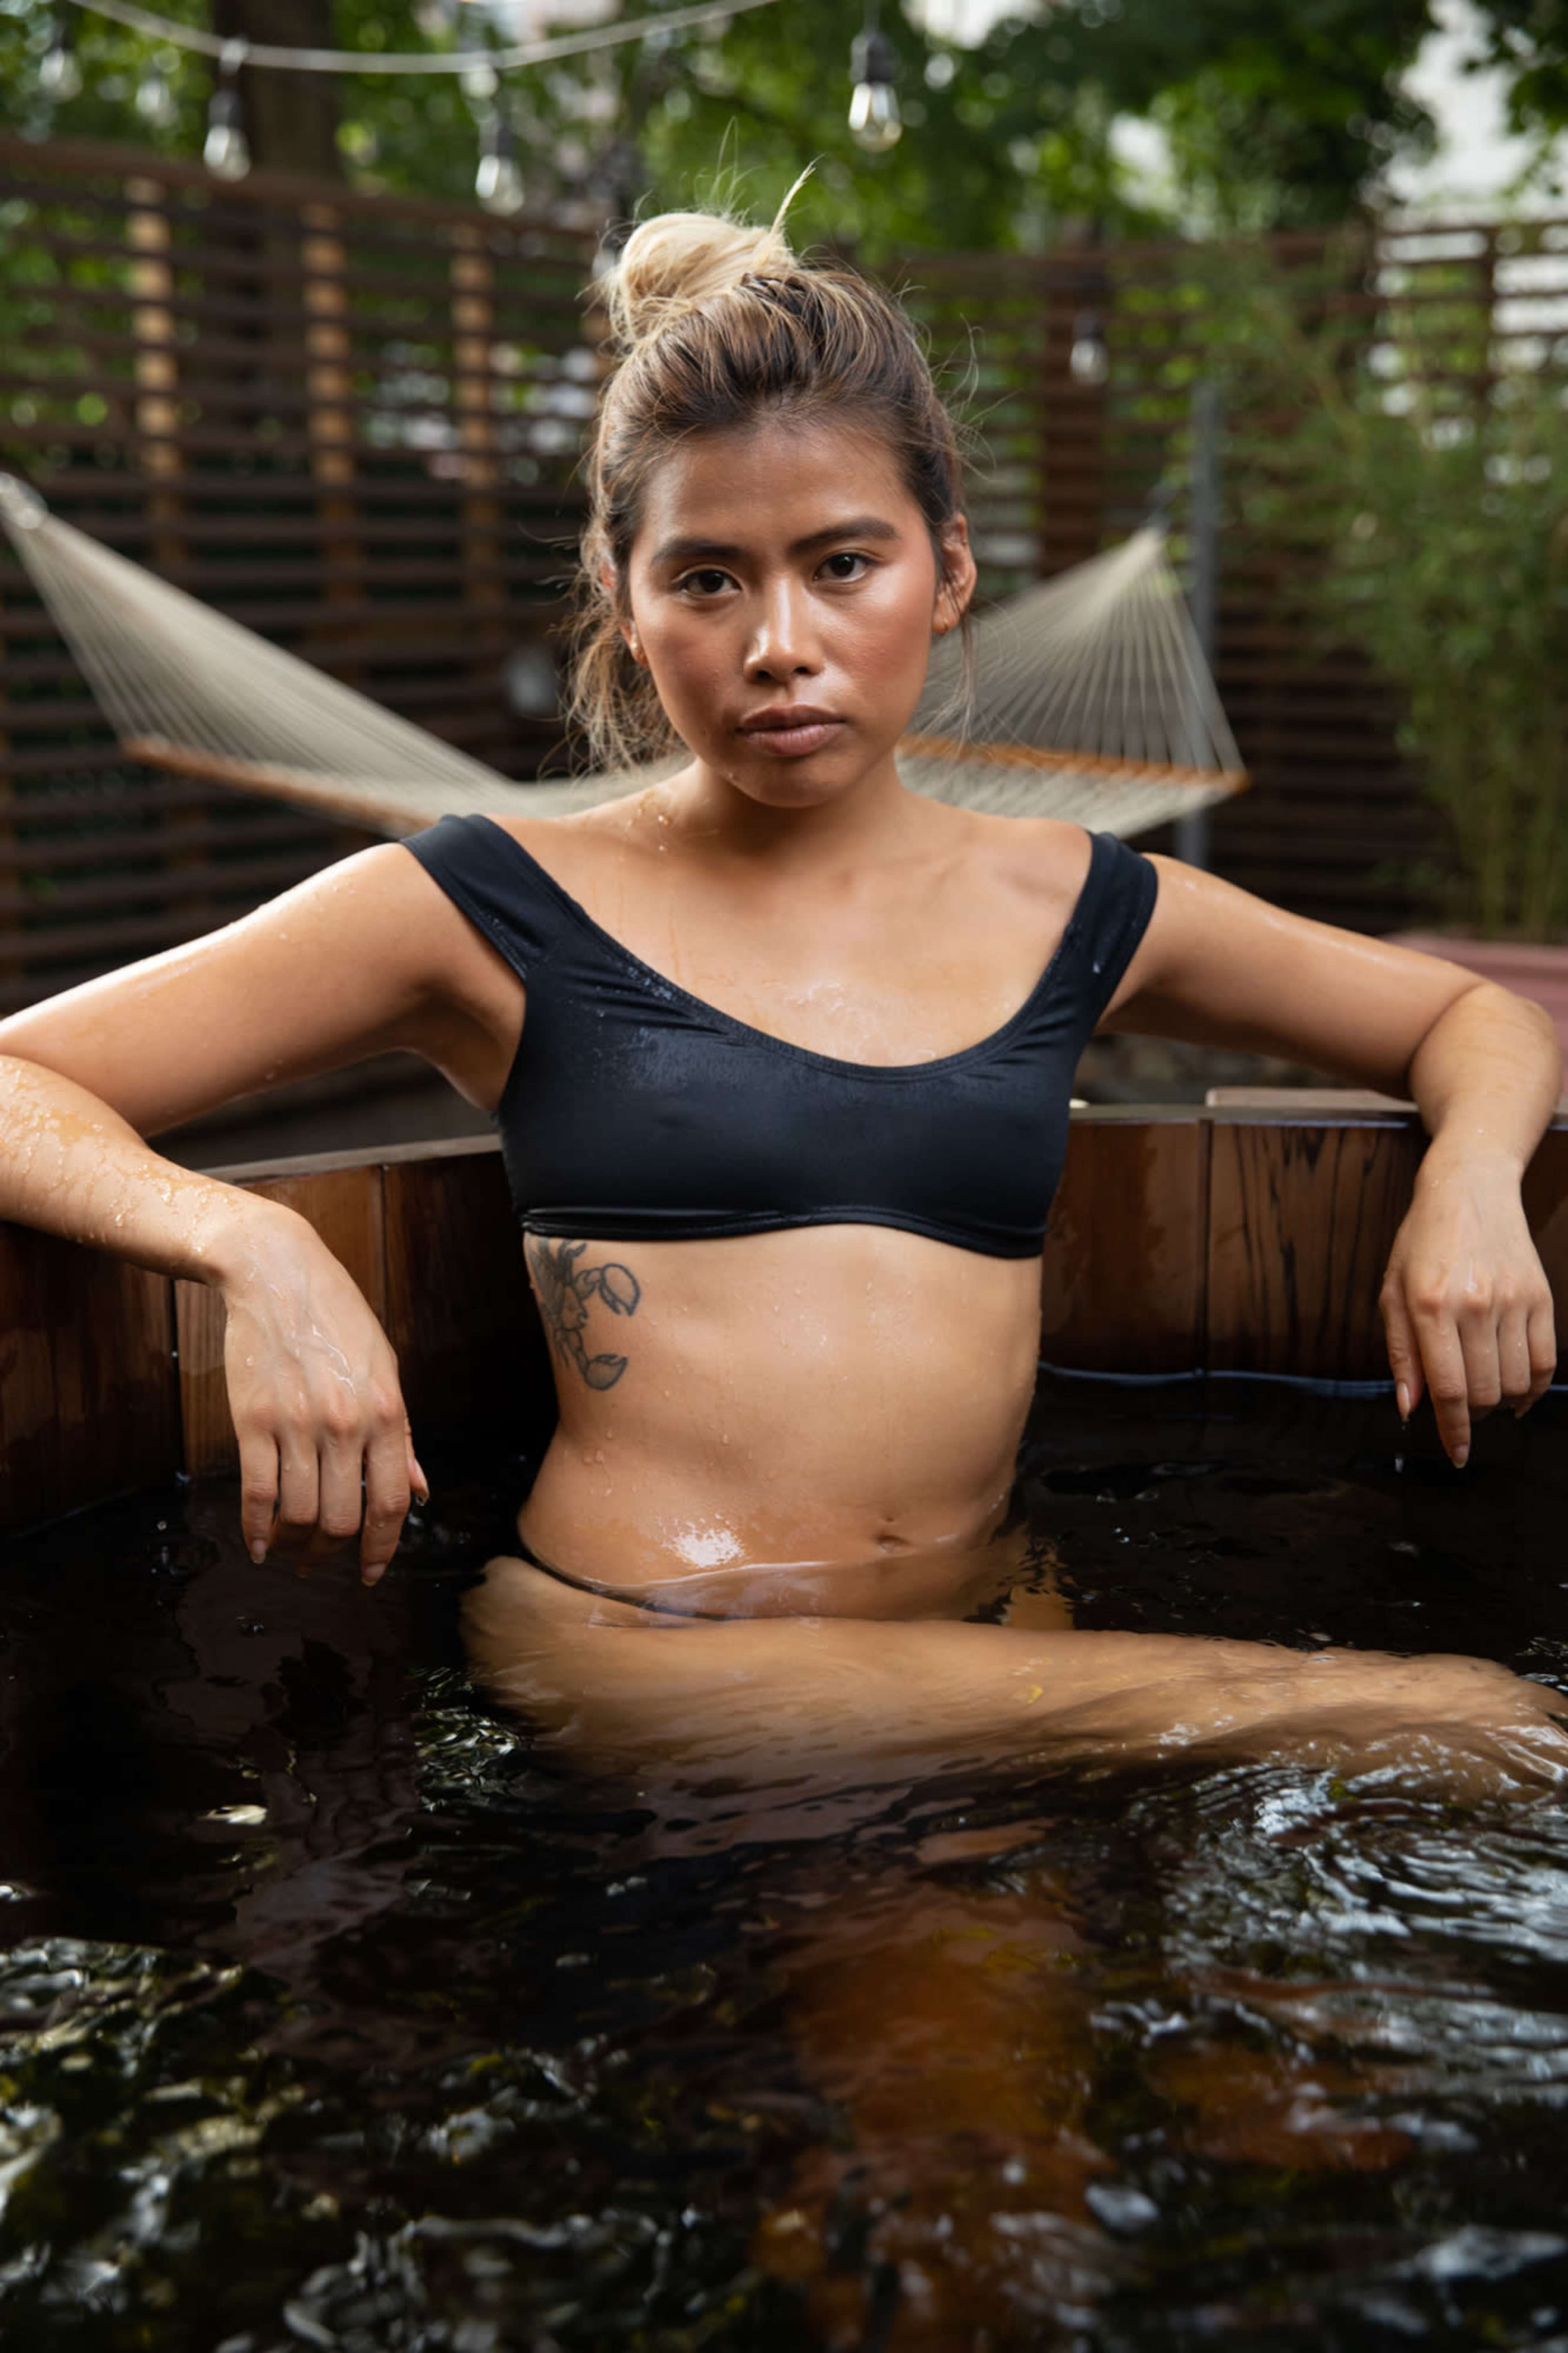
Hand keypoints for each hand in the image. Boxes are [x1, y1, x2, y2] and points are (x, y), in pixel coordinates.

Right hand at [219, 1203, 426, 1584]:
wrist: (278, 1274)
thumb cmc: (339, 1321)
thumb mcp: (386, 1370)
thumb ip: (401, 1436)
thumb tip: (419, 1492)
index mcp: (385, 1412)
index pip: (390, 1503)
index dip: (383, 1548)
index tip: (372, 1572)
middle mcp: (344, 1424)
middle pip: (341, 1519)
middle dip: (333, 1554)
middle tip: (322, 1563)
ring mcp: (296, 1424)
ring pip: (298, 1514)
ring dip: (295, 1546)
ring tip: (291, 1552)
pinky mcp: (252, 1420)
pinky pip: (256, 1493)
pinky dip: (256, 1529)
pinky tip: (259, 1544)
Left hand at [1379, 1147, 1555, 1464]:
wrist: (1468, 1188)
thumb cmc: (1421, 1243)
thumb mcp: (1392, 1292)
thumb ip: (1402, 1353)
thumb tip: (1410, 1407)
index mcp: (1429, 1306)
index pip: (1448, 1390)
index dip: (1454, 1431)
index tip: (1456, 1455)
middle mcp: (1474, 1304)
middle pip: (1485, 1392)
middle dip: (1472, 1415)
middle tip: (1462, 1411)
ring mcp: (1513, 1300)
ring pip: (1516, 1382)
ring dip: (1500, 1402)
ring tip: (1483, 1393)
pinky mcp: (1541, 1296)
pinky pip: (1545, 1361)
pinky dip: (1533, 1388)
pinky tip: (1516, 1392)